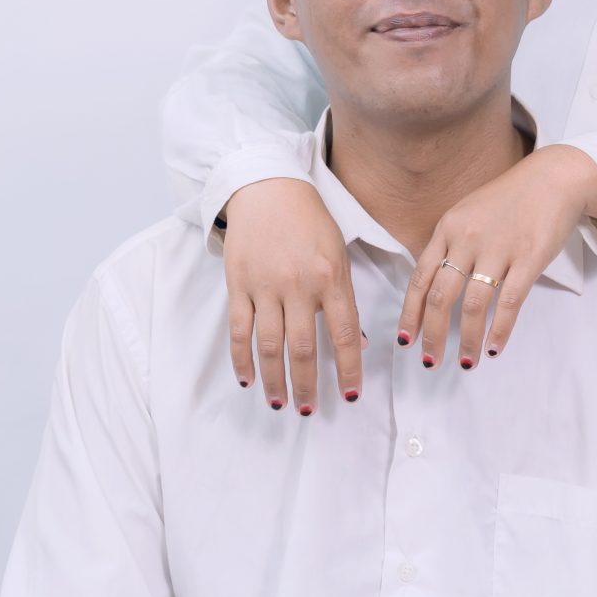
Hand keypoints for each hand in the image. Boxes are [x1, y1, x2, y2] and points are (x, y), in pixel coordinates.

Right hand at [222, 179, 361, 414]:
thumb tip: (358, 343)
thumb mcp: (339, 252)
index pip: (344, 333)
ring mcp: (265, 286)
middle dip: (308, 384)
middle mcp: (298, 284)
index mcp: (331, 276)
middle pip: (304, 347)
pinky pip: (239, 330)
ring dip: (275, 380)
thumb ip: (345, 297)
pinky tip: (247, 379)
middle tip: (309, 410)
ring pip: (270, 345)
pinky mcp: (238, 284)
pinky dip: (242, 359)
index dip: (348, 368)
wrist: (267, 186)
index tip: (350, 395)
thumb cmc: (310, 220)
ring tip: (281, 403)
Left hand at [399, 144, 596, 369]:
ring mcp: (498, 248)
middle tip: (430, 362)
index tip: (405, 339)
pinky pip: (509, 302)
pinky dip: (499, 330)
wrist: (554, 177)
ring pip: (473, 305)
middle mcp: (467, 238)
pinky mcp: (529, 258)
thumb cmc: (511, 199)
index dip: (410, 312)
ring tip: (466, 362)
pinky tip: (493, 348)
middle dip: (432, 335)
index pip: (420, 277)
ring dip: (466, 340)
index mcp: (448, 227)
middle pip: (441, 296)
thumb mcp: (469, 212)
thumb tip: (433, 286)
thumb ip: (450, 244)